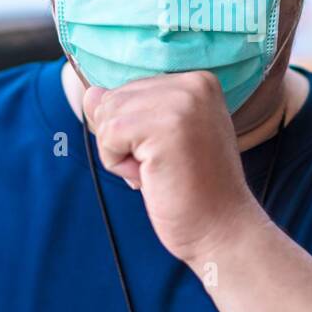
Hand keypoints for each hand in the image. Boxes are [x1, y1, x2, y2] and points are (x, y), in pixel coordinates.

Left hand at [82, 71, 263, 263]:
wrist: (222, 229)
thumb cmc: (191, 190)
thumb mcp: (157, 141)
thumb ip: (127, 113)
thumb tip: (90, 92)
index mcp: (199, 81)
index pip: (129, 90)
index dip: (135, 131)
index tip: (171, 154)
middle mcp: (194, 84)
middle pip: (114, 99)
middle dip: (124, 141)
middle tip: (164, 167)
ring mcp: (182, 102)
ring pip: (107, 115)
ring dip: (121, 154)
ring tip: (160, 171)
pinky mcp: (166, 126)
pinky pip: (108, 136)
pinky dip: (118, 164)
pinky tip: (152, 177)